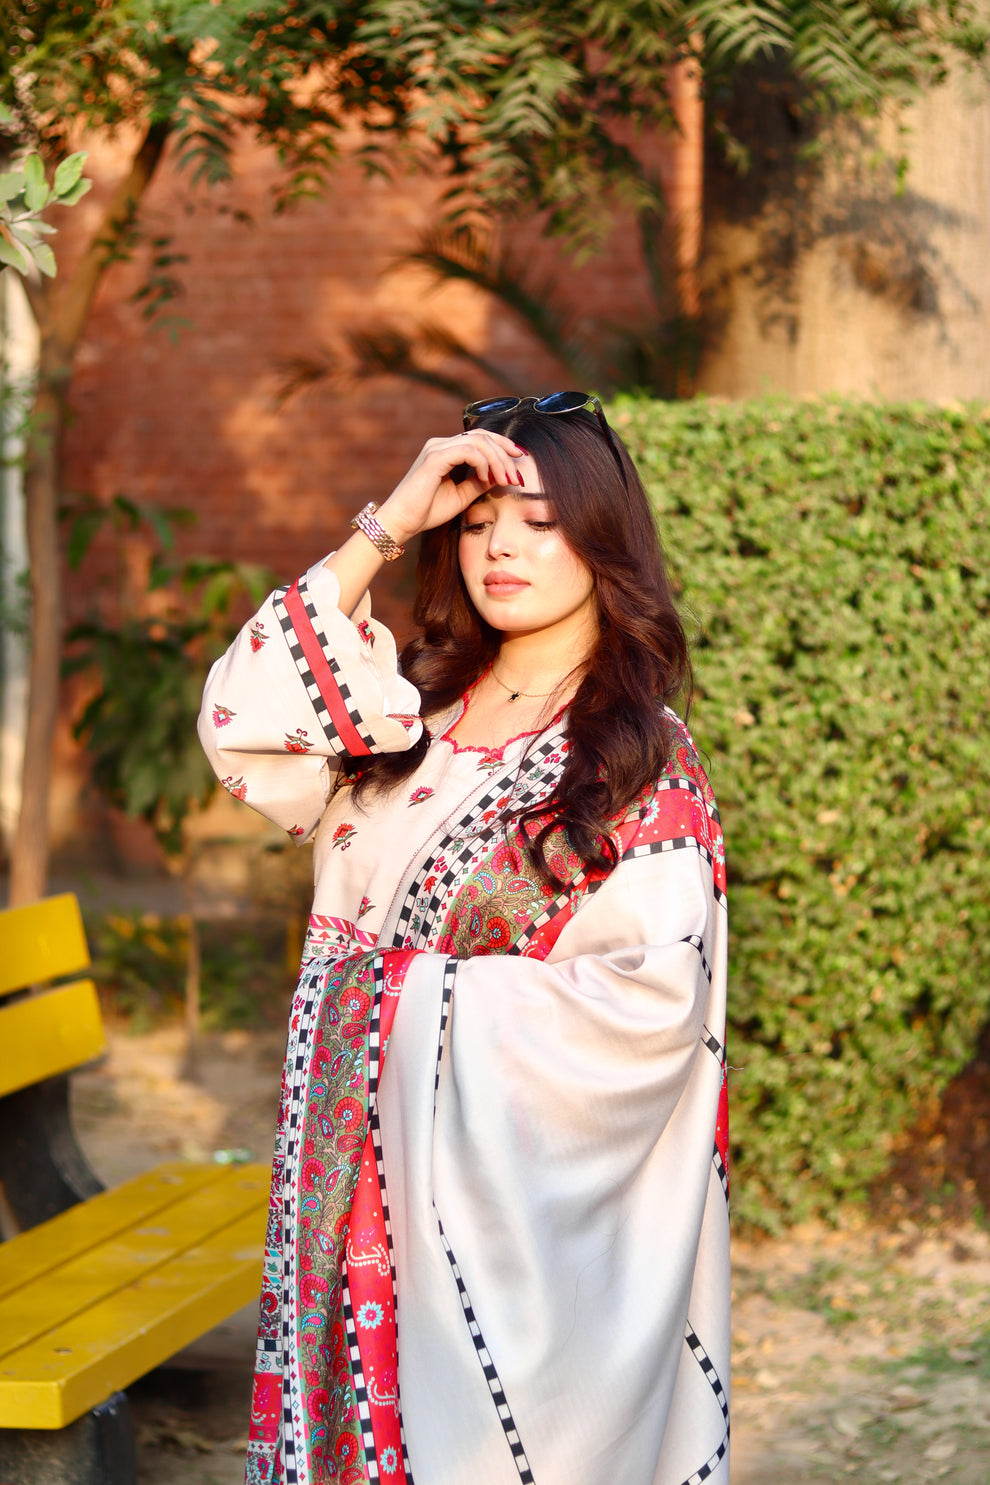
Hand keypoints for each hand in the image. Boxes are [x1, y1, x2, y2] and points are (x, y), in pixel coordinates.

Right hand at [377, 430, 525, 544]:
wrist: (400, 522)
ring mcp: (437, 448)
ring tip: (507, 480)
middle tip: (518, 476)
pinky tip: (488, 478)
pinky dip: (483, 462)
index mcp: (447, 451)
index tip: (520, 463)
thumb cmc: (426, 511)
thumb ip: (479, 482)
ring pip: (479, 441)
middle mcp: (441, 444)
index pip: (481, 439)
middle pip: (483, 436)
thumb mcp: (461, 496)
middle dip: (506, 453)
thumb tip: (500, 475)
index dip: (504, 448)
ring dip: (498, 460)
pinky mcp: (434, 458)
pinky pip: (467, 451)